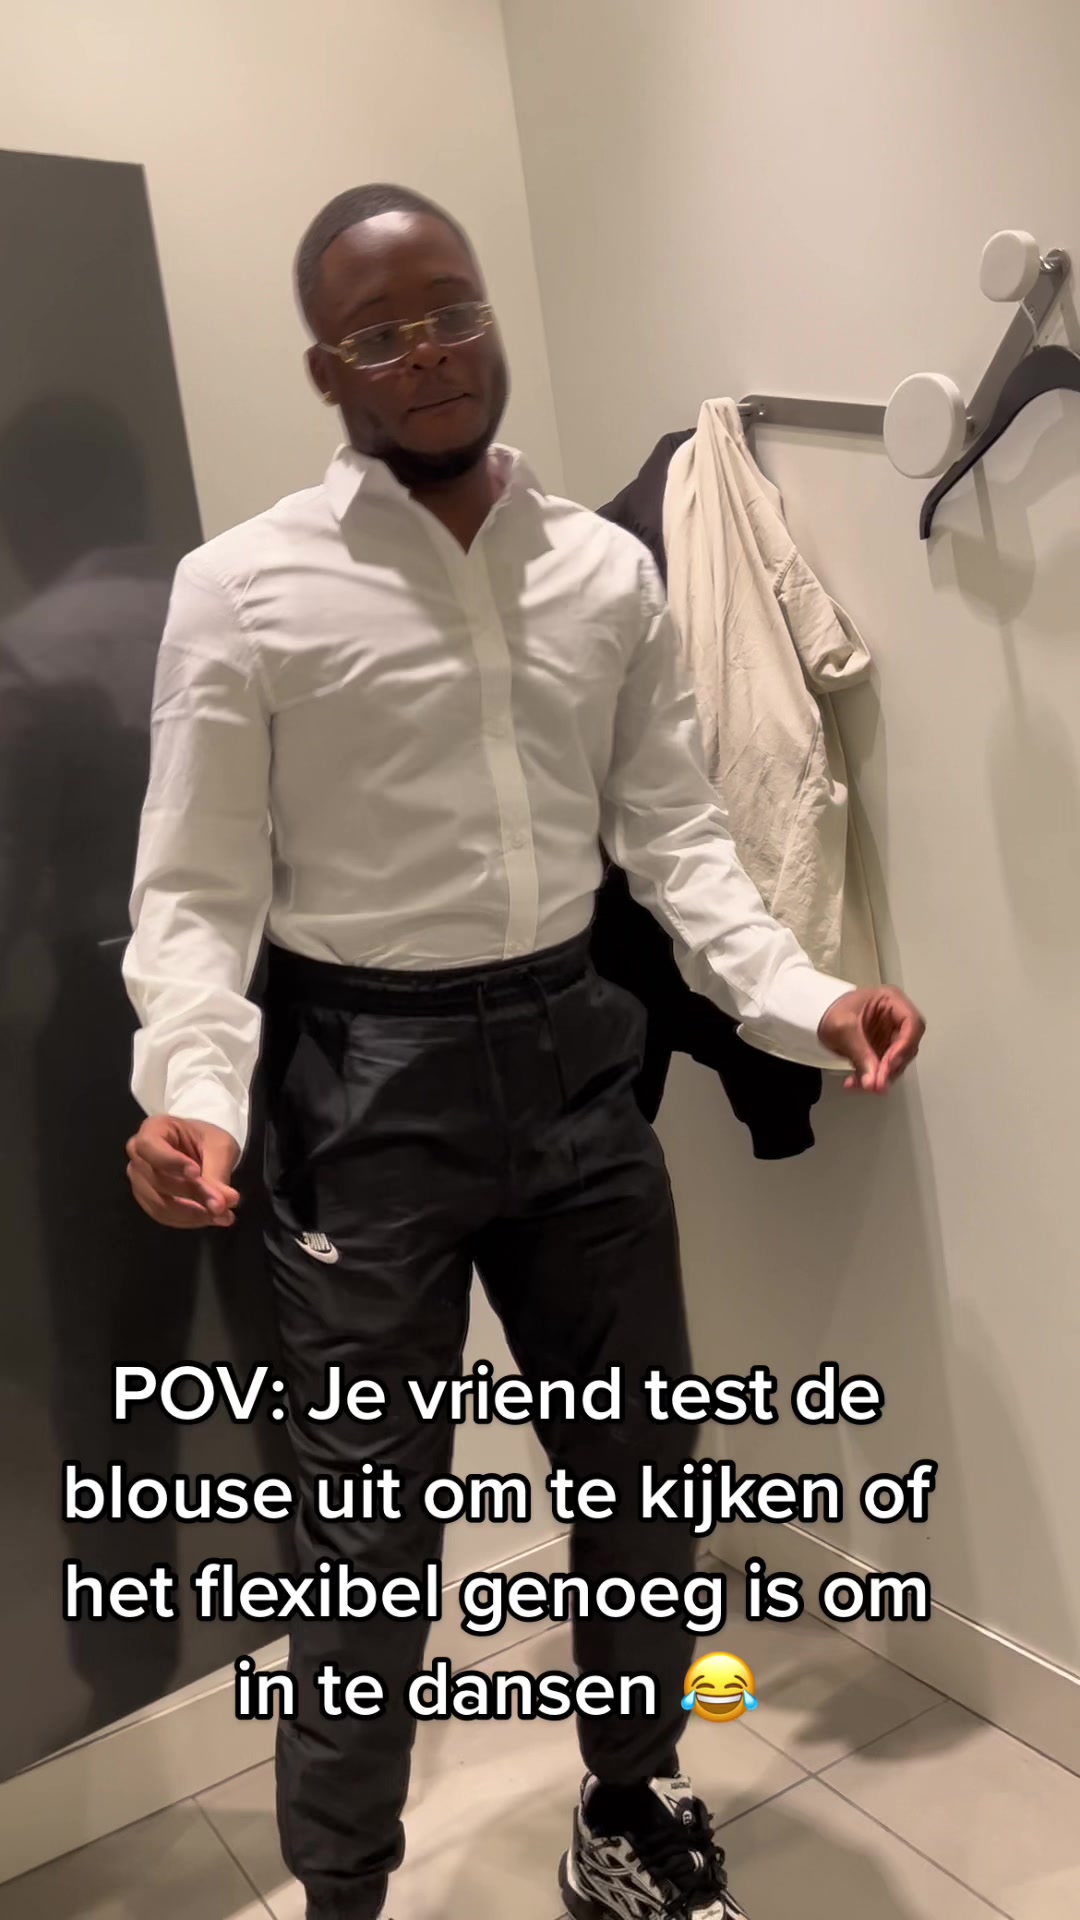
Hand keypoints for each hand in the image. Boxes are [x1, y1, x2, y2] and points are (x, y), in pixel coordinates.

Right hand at [126, 1116, 240, 1228]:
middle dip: (193, 1194)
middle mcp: (138, 1154)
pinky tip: (210, 1218)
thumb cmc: (207, 1140)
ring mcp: (139, 1179)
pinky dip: (188, 1220)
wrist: (202, 1149)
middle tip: (222, 1204)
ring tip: (222, 1215)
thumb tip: (223, 1203)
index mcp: (153, 1128)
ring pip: (160, 1203)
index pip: (150, 1145)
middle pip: (158, 1179)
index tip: (196, 1173)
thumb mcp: (219, 1147)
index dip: (171, 1161)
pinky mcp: (147, 1200)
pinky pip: (163, 1216)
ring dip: (193, 1213)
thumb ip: (217, 1173)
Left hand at [819, 987, 924, 1093]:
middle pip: (907, 1046)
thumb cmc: (829, 1010)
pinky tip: (855, 1083)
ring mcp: (890, 1034)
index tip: (889, 1064)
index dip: (905, 1046)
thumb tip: (873, 1082)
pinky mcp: (881, 1049)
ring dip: (880, 1076)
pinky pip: (882, 1067)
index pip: (912, 1023)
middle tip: (875, 1084)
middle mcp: (895, 1017)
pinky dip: (870, 1077)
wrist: (813, 1016)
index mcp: (891, 1000)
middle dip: (891, 1068)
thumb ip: (860, 1053)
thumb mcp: (843, 1028)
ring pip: (896, 1061)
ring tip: (862, 1086)